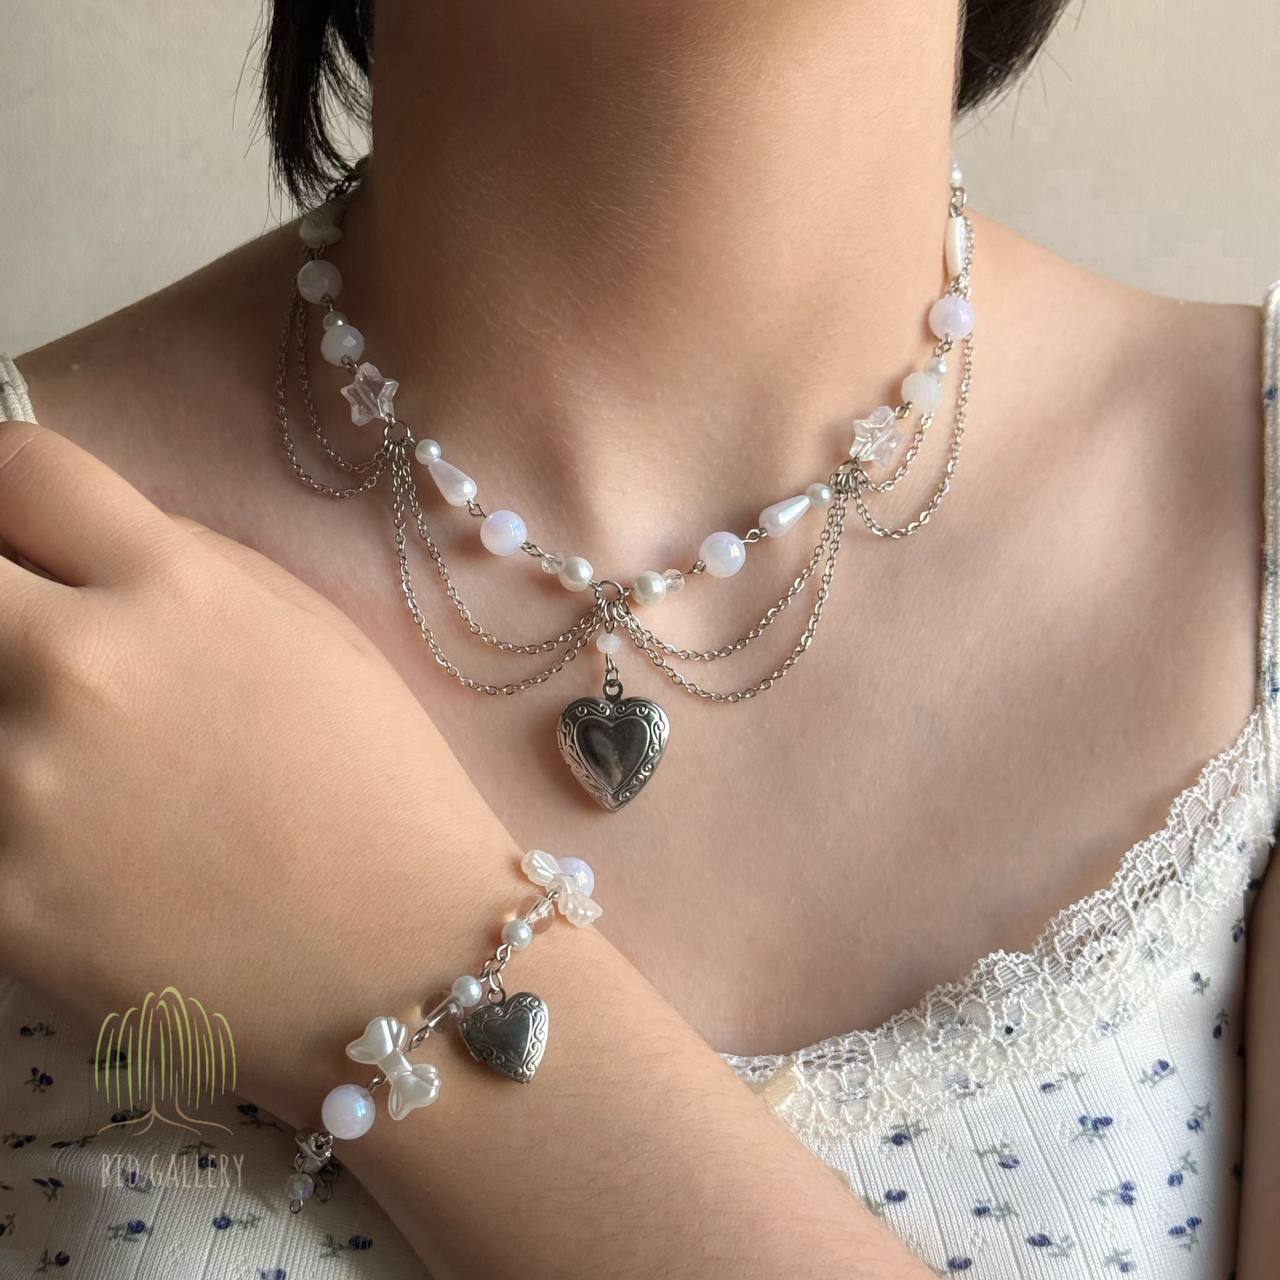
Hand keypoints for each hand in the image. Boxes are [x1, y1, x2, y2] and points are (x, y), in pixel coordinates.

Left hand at [0, 419, 519, 1108]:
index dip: (4, 483)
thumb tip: (87, 547)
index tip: (17, 525)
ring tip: (69, 751)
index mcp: (173, 588)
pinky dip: (6, 810)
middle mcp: (79, 667)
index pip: (19, 469)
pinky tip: (68, 832)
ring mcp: (20, 787)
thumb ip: (190, 565)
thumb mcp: (314, 635)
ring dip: (3, 708)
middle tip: (28, 634)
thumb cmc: (382, 786)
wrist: (402, 959)